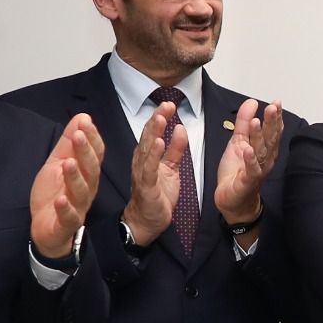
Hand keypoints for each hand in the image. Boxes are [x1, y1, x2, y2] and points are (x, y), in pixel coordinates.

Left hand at [31, 113, 104, 259]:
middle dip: (85, 151)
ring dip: (75, 176)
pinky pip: (68, 216)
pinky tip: (60, 199)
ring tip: (68, 163)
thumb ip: (69, 142)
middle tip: (80, 135)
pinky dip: (65, 208)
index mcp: (87, 173)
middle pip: (90, 169)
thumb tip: (82, 117)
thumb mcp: (59, 162)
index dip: (92, 138)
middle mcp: (87, 189)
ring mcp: (77, 206)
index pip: (95, 153)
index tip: (86, 122)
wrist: (47, 229)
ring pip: (80, 191)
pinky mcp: (66, 223)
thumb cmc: (55, 194)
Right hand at [123, 104, 185, 243]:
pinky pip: (149, 168)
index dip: (161, 116)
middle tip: (166, 103)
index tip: (170, 102)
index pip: (153, 131)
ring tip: (161, 118)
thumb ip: (176, 149)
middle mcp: (142, 161)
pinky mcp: (146, 186)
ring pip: (146, 149)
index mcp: (148, 155)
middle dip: (157, 118)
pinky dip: (153, 156)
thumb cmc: (157, 194)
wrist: (148, 220)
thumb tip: (180, 128)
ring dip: (153, 132)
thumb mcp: (171, 168)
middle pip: (148, 135)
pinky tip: (158, 144)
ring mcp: (142, 173)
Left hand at [213, 99, 282, 226]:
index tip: (276, 103)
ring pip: (261, 151)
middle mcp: (265, 158)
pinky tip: (248, 150)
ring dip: (259, 136)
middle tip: (273, 107)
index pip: (272, 130)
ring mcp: (258, 170)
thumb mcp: (237, 141)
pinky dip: (250, 160)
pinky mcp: (248, 181)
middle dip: (272, 122)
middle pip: (270, 138)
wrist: (232, 200)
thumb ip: (243, 122)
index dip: (275, 117)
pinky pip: (251, 169)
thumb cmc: (237, 172)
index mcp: (264, 148)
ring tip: (257, 121)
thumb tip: (251, 102)